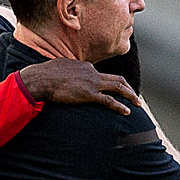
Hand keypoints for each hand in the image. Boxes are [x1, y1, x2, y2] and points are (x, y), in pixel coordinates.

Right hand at [19, 59, 138, 113]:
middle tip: (135, 97)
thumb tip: (65, 75)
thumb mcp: (60, 68)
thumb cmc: (46, 74)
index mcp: (86, 67)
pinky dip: (119, 106)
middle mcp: (92, 73)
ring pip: (118, 87)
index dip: (111, 84)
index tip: (115, 92)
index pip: (103, 75)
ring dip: (130, 95)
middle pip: (117, 79)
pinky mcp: (89, 94)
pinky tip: (126, 112)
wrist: (41, 78)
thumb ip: (68, 71)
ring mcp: (92, 83)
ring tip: (137, 104)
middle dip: (128, 88)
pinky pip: (109, 100)